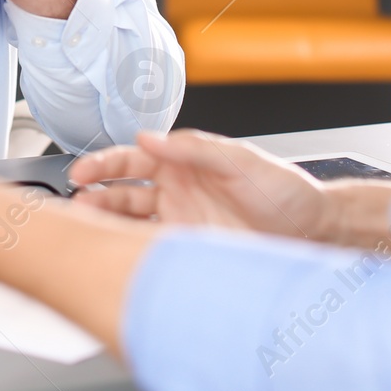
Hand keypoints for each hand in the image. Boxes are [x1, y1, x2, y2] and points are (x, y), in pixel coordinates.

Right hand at [70, 130, 333, 240]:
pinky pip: (151, 250)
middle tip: (77, 204)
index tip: (82, 171)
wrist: (312, 230)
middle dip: (95, 197)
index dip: (104, 164)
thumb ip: (194, 148)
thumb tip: (150, 137)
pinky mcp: (189, 251)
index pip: (132, 160)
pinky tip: (118, 253)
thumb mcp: (240, 160)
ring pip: (130, 223)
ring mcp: (180, 223)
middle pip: (122, 193)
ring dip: (107, 224)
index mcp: (182, 163)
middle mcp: (176, 191)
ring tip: (89, 229)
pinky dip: (131, 251)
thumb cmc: (284, 190)